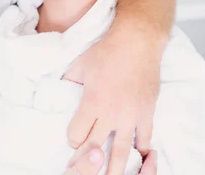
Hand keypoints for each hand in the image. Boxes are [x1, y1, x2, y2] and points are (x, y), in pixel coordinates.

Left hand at [62, 28, 163, 174]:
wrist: (137, 42)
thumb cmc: (105, 51)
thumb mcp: (78, 66)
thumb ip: (68, 83)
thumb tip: (57, 91)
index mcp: (91, 103)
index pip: (76, 135)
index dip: (72, 138)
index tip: (73, 137)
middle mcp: (111, 114)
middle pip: (96, 149)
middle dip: (88, 160)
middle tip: (84, 166)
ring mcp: (131, 116)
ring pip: (122, 152)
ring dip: (115, 168)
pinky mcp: (147, 113)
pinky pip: (144, 139)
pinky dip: (141, 151)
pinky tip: (138, 159)